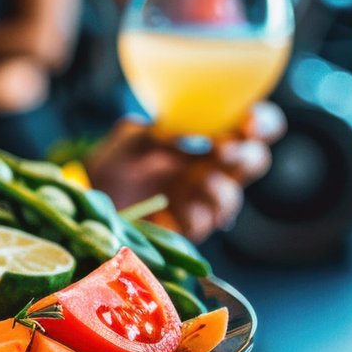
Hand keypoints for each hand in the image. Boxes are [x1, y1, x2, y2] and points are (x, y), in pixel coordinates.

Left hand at [85, 102, 284, 242]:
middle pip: (254, 161)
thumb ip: (154, 133)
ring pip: (232, 198)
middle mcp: (213, 168)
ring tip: (201, 182)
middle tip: (224, 151)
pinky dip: (196, 216)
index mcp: (207, 138)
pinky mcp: (188, 229)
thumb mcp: (129, 138)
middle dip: (247, 156)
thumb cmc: (115, 161)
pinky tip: (179, 212)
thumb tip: (179, 132)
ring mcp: (202, 201)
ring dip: (222, 190)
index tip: (247, 122)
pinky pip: (204, 224)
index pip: (250, 126)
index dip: (260, 122)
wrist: (90, 198)